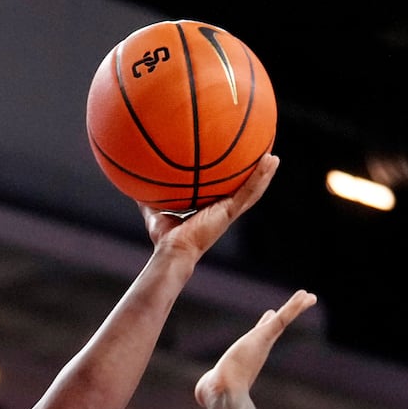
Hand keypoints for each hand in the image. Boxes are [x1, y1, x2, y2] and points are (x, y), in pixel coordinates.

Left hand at [141, 153, 278, 260]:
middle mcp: (222, 211)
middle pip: (243, 191)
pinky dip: (261, 176)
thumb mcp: (154, 211)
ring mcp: (228, 212)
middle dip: (253, 176)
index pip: (224, 194)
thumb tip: (134, 184)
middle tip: (263, 159)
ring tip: (273, 157)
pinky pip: (249, 191)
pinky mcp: (230, 212)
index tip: (238, 166)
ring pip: (252, 191)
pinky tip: (270, 161)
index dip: (233, 182)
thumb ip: (148, 198)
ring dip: (264, 175)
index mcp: (210, 211)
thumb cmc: (165, 238)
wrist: (173, 251)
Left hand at [194, 289, 316, 406]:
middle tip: (304, 300)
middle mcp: (260, 347)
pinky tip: (305, 296)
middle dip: (289, 313)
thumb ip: (207, 386)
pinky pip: (283, 319)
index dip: (267, 323)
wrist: (223, 391)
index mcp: (250, 353)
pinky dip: (294, 307)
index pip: (261, 333)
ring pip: (284, 320)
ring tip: (309, 295)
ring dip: (296, 307)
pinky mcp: (264, 336)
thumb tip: (198, 397)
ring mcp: (264, 342)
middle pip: (277, 325)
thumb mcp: (213, 383)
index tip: (270, 313)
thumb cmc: (215, 391)